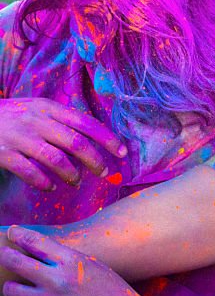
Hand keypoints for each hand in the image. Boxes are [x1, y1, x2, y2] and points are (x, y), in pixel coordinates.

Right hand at [0, 99, 125, 190]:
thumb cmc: (8, 117)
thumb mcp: (34, 110)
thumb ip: (58, 121)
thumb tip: (90, 139)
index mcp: (48, 108)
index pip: (86, 122)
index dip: (107, 138)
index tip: (122, 152)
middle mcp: (36, 120)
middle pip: (76, 142)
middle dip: (95, 160)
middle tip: (104, 172)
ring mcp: (19, 136)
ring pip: (56, 159)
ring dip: (71, 174)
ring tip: (75, 181)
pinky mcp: (2, 153)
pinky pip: (29, 171)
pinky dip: (43, 181)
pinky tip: (49, 187)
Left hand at [0, 227, 177, 295]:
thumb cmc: (111, 292)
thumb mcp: (93, 267)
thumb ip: (67, 260)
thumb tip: (39, 251)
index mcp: (74, 262)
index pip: (36, 242)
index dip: (19, 234)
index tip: (12, 233)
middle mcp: (60, 280)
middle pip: (17, 262)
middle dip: (6, 256)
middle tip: (4, 255)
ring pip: (12, 291)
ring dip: (12, 289)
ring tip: (18, 288)